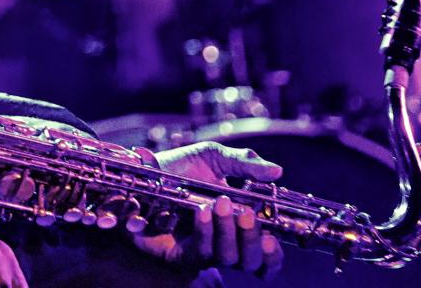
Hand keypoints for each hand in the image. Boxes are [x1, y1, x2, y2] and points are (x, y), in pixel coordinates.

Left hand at [133, 142, 283, 279]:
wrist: (143, 171)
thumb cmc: (181, 167)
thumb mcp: (214, 158)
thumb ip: (244, 164)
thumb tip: (277, 171)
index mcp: (239, 225)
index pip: (265, 254)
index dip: (273, 253)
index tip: (271, 237)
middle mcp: (224, 242)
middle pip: (250, 262)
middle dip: (252, 241)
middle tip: (248, 215)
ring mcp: (202, 250)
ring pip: (227, 258)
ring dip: (229, 232)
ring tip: (221, 203)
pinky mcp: (178, 254)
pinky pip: (199, 254)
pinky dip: (205, 233)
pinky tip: (202, 212)